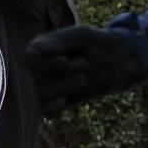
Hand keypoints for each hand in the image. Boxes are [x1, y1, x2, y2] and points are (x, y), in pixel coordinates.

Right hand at [24, 25, 147, 113]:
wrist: (118, 58)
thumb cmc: (95, 43)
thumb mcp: (80, 36)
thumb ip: (59, 41)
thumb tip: (38, 50)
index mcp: (39, 50)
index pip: (30, 59)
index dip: (46, 64)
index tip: (65, 60)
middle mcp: (39, 70)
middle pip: (36, 79)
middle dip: (62, 73)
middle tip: (84, 63)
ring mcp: (47, 87)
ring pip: (40, 96)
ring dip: (62, 89)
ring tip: (82, 79)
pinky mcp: (58, 101)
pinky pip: (45, 111)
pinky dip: (52, 108)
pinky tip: (64, 101)